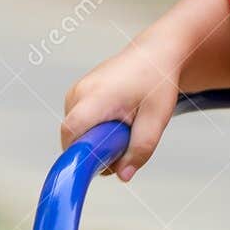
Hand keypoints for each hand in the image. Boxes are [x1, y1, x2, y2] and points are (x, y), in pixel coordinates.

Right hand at [60, 42, 181, 181]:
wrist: (155, 54)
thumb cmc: (158, 81)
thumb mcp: (157, 118)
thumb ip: (141, 148)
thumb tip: (123, 176)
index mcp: (96, 96)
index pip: (72, 133)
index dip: (79, 155)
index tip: (101, 164)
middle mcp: (79, 93)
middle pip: (74, 138)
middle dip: (96, 151)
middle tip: (124, 143)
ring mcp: (75, 92)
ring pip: (77, 133)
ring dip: (97, 140)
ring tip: (125, 126)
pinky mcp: (76, 94)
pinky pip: (79, 123)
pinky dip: (95, 129)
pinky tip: (117, 120)